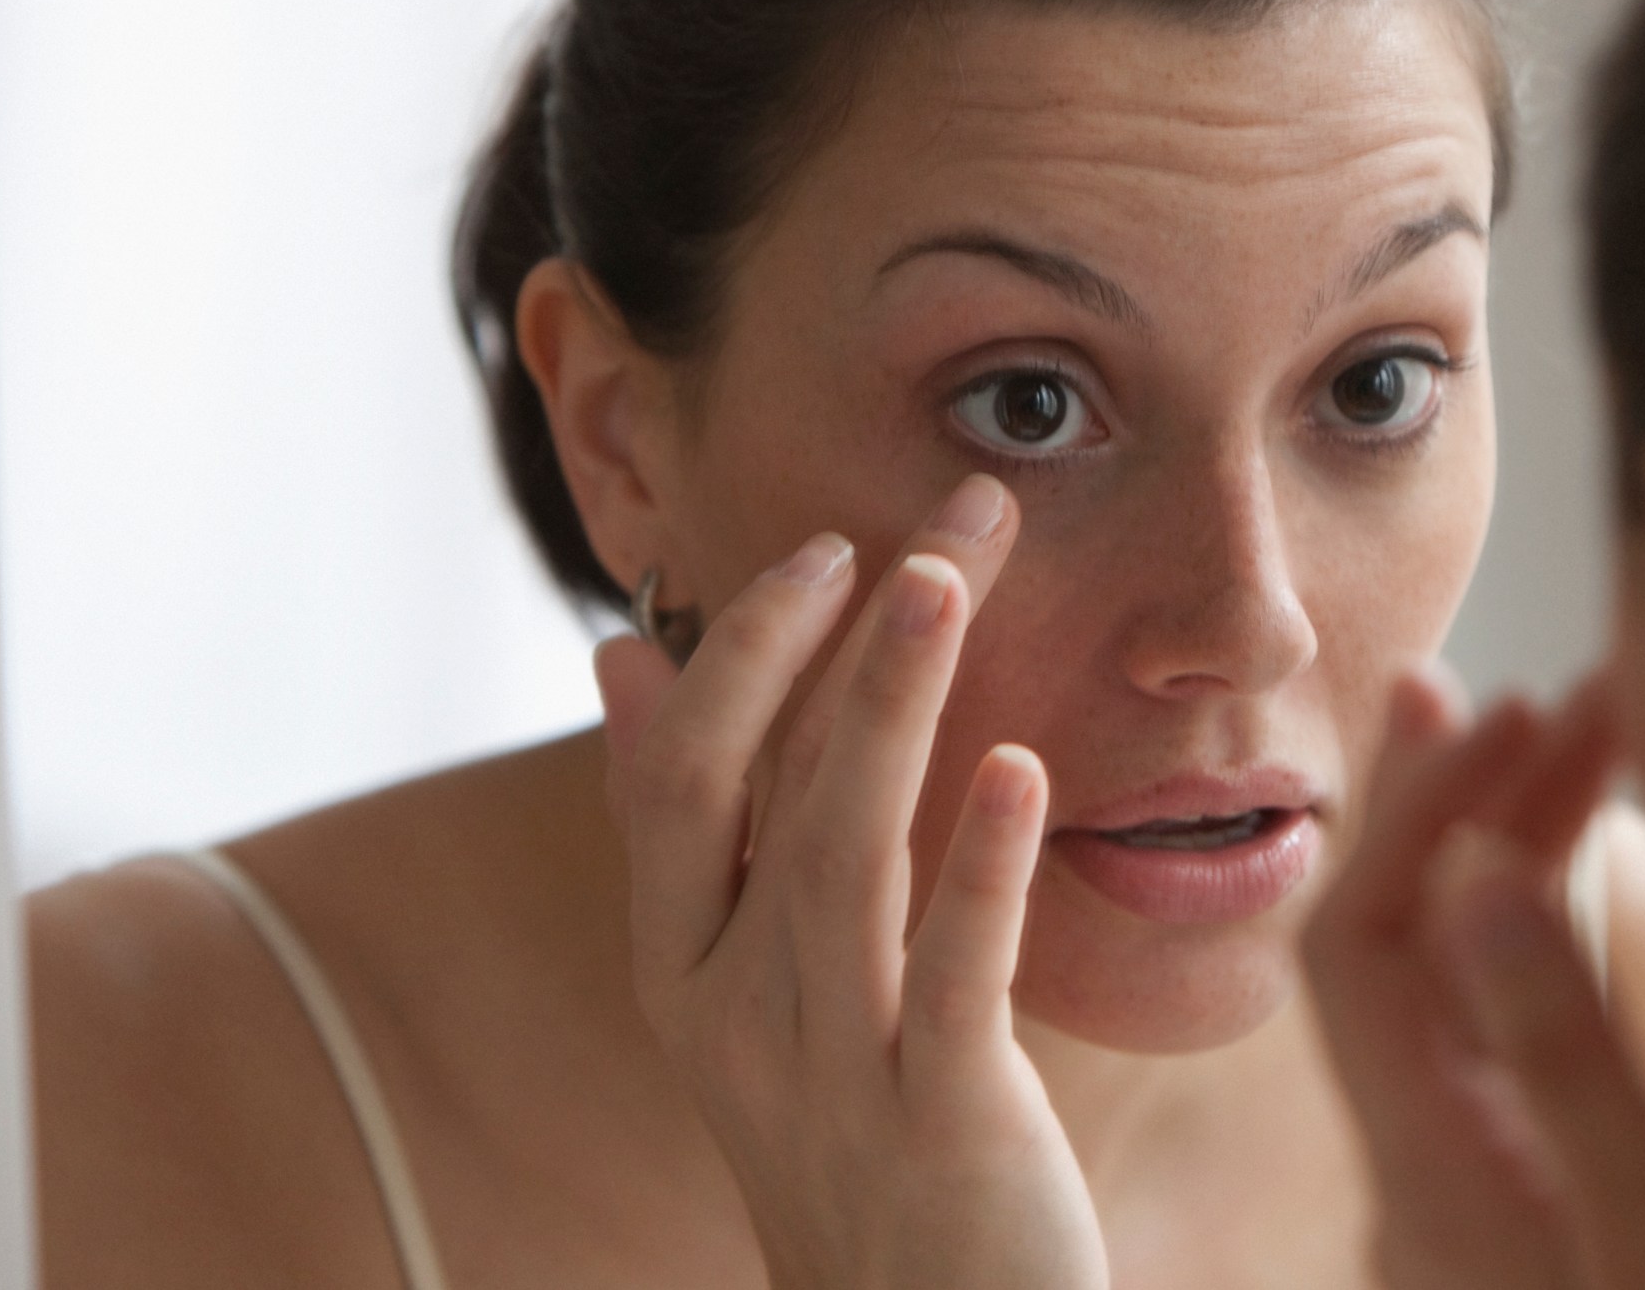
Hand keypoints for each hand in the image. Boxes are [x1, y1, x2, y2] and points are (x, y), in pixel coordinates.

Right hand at [594, 475, 1106, 1289]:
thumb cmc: (851, 1129)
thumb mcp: (749, 984)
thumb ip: (696, 832)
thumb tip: (623, 661)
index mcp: (687, 968)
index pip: (685, 777)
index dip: (749, 651)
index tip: (831, 543)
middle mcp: (733, 1014)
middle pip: (762, 792)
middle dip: (835, 640)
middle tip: (941, 515)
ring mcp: (831, 1072)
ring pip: (842, 863)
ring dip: (890, 707)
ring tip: (946, 579)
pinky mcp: (942, 1124)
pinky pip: (951, 982)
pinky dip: (983, 871)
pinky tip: (1020, 770)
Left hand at [1304, 675, 1644, 1289]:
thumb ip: (1564, 1050)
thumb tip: (1472, 873)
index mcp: (1441, 1179)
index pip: (1361, 950)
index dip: (1417, 813)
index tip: (1510, 704)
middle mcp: (1443, 1185)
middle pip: (1409, 956)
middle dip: (1479, 806)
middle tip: (1577, 688)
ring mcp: (1498, 1205)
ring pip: (1475, 995)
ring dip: (1528, 859)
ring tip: (1597, 733)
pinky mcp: (1559, 1216)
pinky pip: (1527, 1045)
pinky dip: (1566, 940)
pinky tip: (1614, 877)